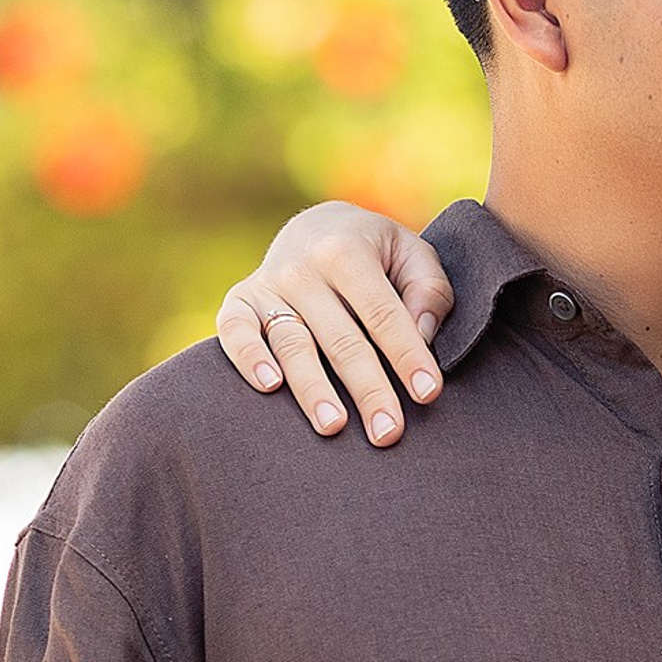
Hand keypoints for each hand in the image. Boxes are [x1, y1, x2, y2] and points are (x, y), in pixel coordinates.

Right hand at [215, 202, 454, 445]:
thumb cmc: (376, 252)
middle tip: (388, 433)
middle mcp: (302, 268)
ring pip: (292, 344)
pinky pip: (234, 331)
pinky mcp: (239, 302)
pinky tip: (269, 386)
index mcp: (348, 250)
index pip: (383, 313)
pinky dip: (248, 357)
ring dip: (312, 389)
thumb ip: (427, 291)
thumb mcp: (412, 253)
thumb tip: (422, 336)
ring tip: (333, 427)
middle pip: (340, 339)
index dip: (407, 355)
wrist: (316, 227)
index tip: (428, 393)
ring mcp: (267, 285)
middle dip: (367, 389)